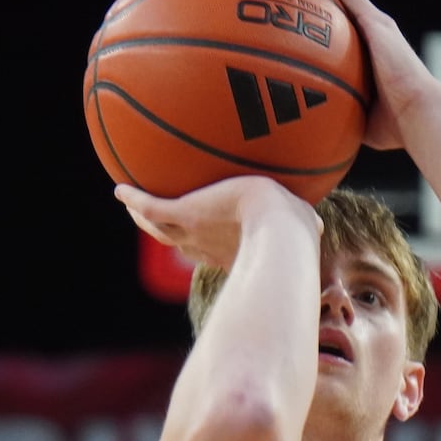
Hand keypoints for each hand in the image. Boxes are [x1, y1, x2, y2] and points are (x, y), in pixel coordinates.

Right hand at [115, 176, 319, 271]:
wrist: (280, 231)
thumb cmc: (296, 232)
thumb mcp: (301, 225)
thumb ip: (306, 225)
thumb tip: (321, 225)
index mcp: (229, 251)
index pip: (208, 249)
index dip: (199, 244)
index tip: (194, 239)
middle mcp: (207, 246)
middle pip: (177, 242)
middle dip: (165, 233)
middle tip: (151, 222)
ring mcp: (194, 231)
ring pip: (158, 228)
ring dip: (142, 219)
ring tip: (129, 204)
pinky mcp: (186, 214)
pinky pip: (151, 207)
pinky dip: (134, 200)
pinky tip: (120, 188)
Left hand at [297, 0, 436, 151]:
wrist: (418, 114)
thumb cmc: (396, 126)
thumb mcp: (361, 120)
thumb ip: (342, 118)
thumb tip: (318, 135)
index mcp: (374, 57)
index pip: (347, 36)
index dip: (329, 26)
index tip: (307, 21)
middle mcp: (376, 36)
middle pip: (344, 10)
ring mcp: (376, 27)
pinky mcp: (375, 22)